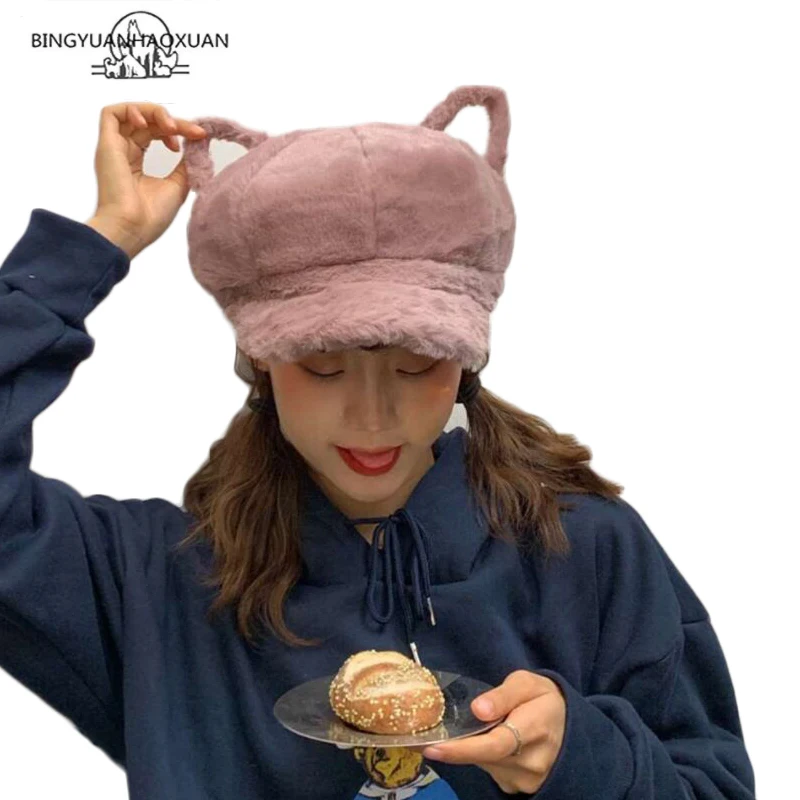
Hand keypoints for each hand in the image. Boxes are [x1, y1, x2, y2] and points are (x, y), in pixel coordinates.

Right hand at [86, 102, 207, 258]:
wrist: (133, 228)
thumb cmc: (151, 215)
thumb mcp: (178, 185)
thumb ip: (184, 164)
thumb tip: (195, 145)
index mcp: (137, 163)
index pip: (155, 133)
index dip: (178, 129)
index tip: (199, 136)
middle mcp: (124, 153)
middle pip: (147, 122)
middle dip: (173, 121)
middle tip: (193, 132)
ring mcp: (114, 148)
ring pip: (131, 113)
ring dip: (155, 112)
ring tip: (172, 128)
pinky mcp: (106, 144)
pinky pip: (111, 113)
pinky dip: (131, 109)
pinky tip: (148, 122)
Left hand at [415, 670, 566, 794]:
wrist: (570, 727)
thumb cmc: (543, 699)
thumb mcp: (527, 683)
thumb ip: (503, 695)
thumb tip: (478, 709)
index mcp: (536, 728)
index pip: (495, 744)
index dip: (462, 748)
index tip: (433, 747)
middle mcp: (532, 761)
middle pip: (484, 756)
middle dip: (456, 746)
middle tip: (427, 737)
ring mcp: (526, 779)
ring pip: (484, 764)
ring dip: (470, 748)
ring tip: (468, 730)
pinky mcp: (518, 786)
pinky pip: (490, 770)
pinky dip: (479, 756)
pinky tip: (482, 741)